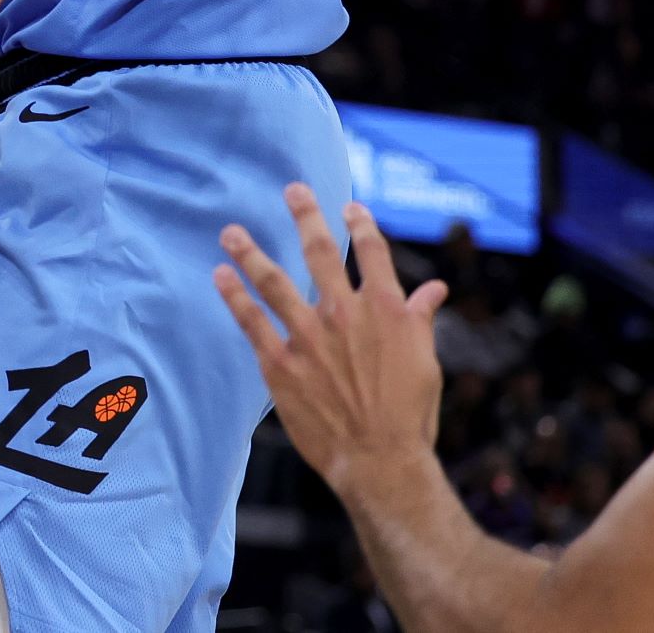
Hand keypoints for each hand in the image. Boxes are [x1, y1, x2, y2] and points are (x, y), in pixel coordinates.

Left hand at [214, 184, 449, 504]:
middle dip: (306, 216)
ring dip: (250, 252)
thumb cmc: (410, 416)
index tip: (350, 207)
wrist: (381, 462)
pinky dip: (233, 296)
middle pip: (320, 252)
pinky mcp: (281, 363)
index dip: (361, 224)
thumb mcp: (426, 362)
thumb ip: (421, 319)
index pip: (373, 253)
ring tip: (231, 231)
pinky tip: (220, 276)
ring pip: (273, 280)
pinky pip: (251, 321)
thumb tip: (433, 290)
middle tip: (292, 190)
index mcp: (387, 309)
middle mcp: (345, 313)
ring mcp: (309, 336)